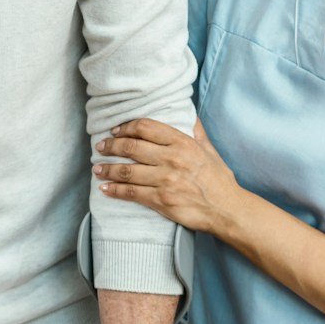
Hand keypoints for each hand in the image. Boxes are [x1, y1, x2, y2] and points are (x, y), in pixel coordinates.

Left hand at [95, 118, 241, 237]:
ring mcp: (165, 180)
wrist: (227, 210)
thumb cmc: (219, 180)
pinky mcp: (161, 200)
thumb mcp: (209, 150)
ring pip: (127, 171)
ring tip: (97, 169)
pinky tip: (105, 189)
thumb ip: (196, 132)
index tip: (116, 131)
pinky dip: (115, 190)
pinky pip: (131, 193)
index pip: (146, 127)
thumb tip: (189, 114)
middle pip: (131, 147)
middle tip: (100, 147)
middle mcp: (171, 159)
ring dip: (107, 169)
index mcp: (182, 143)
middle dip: (111, 146)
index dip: (126, 127)